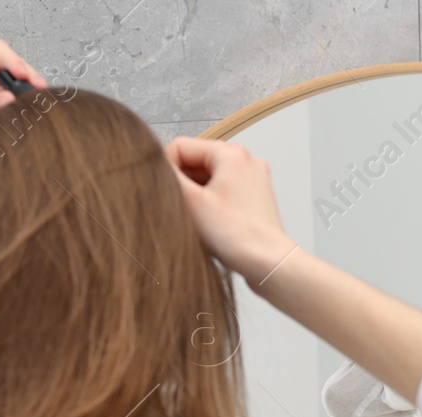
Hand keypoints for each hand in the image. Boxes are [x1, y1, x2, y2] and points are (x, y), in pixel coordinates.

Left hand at [0, 40, 47, 189]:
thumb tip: (10, 98)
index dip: (10, 59)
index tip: (24, 75)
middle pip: (7, 63)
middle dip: (25, 74)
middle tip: (40, 89)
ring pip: (14, 80)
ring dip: (27, 88)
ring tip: (38, 100)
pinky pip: (14, 98)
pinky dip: (25, 102)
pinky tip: (30, 109)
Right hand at [165, 136, 292, 280]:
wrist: (269, 264)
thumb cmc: (237, 236)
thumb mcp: (190, 202)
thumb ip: (167, 177)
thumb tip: (152, 165)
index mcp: (231, 153)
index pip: (181, 146)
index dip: (164, 168)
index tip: (161, 190)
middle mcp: (246, 160)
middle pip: (196, 162)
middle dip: (182, 183)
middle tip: (178, 207)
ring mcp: (254, 179)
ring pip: (209, 178)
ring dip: (196, 195)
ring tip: (196, 219)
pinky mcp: (256, 198)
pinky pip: (223, 192)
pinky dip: (211, 204)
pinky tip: (209, 224)